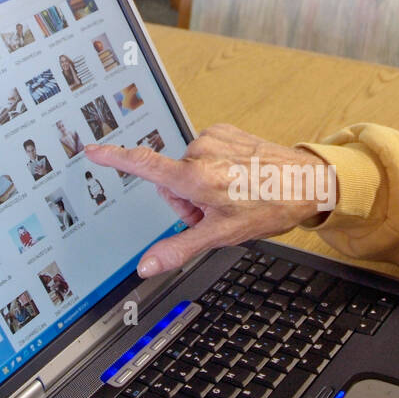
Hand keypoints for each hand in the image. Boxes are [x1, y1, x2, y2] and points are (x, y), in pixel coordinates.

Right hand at [85, 123, 336, 276]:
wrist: (307, 181)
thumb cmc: (269, 206)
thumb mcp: (222, 235)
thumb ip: (179, 249)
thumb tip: (147, 266)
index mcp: (196, 177)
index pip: (144, 165)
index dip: (114, 158)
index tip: (91, 150)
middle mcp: (201, 152)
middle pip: (169, 180)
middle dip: (185, 200)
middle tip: (214, 212)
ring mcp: (214, 139)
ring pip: (187, 168)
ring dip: (201, 186)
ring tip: (231, 195)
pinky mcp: (225, 131)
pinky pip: (204, 153)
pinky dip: (214, 168)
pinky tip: (236, 179)